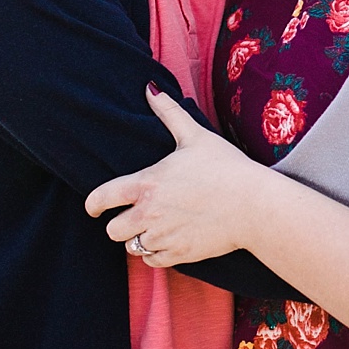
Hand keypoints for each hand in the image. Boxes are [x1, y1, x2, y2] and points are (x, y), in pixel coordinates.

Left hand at [84, 89, 263, 263]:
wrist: (255, 206)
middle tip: (133, 217)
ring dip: (140, 239)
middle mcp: (149, 213)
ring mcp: (163, 236)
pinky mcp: (179, 254)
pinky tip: (169, 240)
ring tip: (156, 227)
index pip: (102, 198)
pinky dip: (156, 253)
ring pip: (132, 247)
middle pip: (112, 230)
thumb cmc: (227, 167)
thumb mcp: (196, 136)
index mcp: (147, 183)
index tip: (94, 207)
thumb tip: (149, 87)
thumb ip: (169, 112)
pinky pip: (152, 261)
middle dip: (119, 224)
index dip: (93, 204)